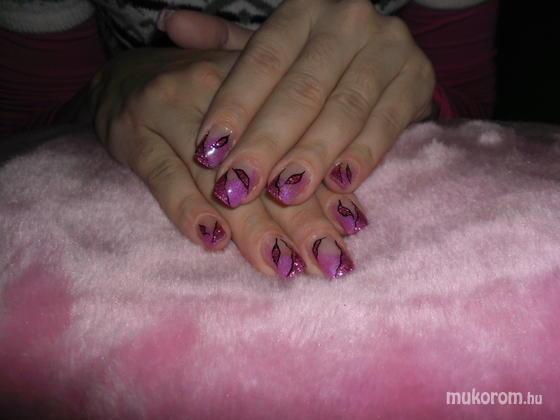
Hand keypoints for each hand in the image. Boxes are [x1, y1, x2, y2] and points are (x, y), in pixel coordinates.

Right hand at [90, 47, 366, 277]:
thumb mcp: (248, 94)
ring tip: (282, 266)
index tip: (354, 228)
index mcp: (256, 79)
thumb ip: (294, 125)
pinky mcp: (133, 136)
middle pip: (265, 165)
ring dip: (252, 228)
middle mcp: (216, 93)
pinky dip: (187, 211)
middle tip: (329, 262)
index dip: (327, 186)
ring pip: (218, 179)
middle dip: (301, 220)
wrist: (121, 80)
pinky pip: (163, 178)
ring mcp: (170, 112)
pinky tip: (213, 242)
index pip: (298, 139)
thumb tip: (347, 175)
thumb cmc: (201, 96)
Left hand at [160, 1, 433, 208]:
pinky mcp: (419, 79)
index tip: (208, 151)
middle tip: (238, 187)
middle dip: (267, 143)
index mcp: (304, 9)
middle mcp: (348, 21)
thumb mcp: (271, 47)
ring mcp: (389, 47)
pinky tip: (339, 185)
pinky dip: (363, 155)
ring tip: (284, 193)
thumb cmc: (314, 59)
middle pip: (302, 89)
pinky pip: (387, 123)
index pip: (263, 58)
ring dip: (312, 155)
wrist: (385, 51)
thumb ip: (224, 44)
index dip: (234, 106)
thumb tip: (169, 24)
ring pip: (344, 109)